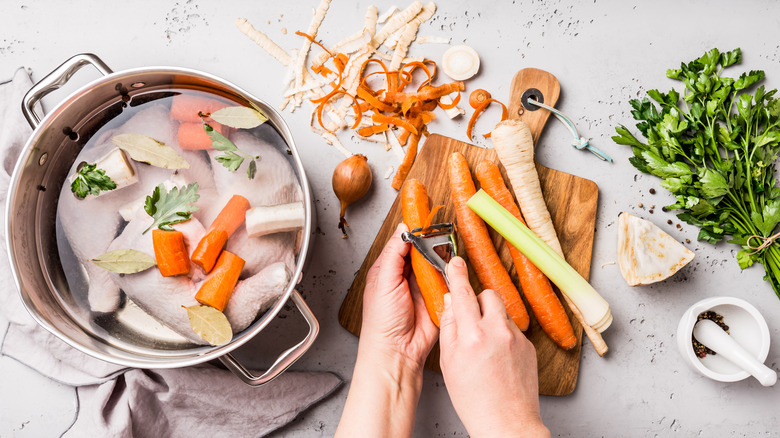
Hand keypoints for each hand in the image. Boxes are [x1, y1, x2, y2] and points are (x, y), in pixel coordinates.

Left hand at [360, 222, 438, 370]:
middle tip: (440, 231)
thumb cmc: (382, 322)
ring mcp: (423, 286)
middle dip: (431, 242)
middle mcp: (406, 276)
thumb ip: (394, 254)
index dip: (413, 229)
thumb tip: (403, 229)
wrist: (398, 351)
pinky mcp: (438, 298)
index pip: (403, 242)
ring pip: (437, 263)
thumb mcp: (383, 281)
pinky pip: (448, 281)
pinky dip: (451, 276)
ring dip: (441, 259)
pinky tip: (451, 270)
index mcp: (388, 269)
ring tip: (446, 251)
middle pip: (423, 250)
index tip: (424, 213)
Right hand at [439, 257, 548, 437]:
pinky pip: (513, 328)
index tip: (455, 262)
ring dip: (492, 319)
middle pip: (488, 295)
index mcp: (472, 335)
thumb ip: (449, 327)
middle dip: (478, 302)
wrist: (506, 423)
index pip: (463, 293)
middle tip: (470, 322)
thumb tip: (451, 302)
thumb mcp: (449, 362)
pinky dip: (504, 335)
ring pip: (502, 311)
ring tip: (484, 345)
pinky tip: (498, 357)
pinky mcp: (530, 346)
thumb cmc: (474, 399)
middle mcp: (497, 331)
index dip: (457, 274)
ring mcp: (516, 338)